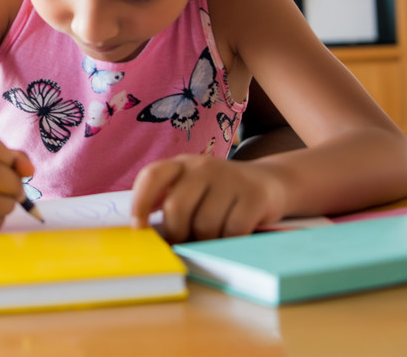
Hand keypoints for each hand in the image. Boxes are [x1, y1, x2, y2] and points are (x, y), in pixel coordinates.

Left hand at [130, 154, 286, 242]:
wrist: (268, 182)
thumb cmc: (218, 194)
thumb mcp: (191, 188)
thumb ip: (169, 202)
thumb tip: (145, 231)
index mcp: (181, 164)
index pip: (152, 176)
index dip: (140, 202)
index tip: (138, 227)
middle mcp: (203, 167)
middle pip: (177, 208)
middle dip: (177, 233)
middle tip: (183, 241)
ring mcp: (230, 179)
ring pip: (205, 225)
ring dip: (205, 241)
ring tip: (212, 236)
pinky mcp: (254, 196)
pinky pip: (232, 231)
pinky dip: (228, 242)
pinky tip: (231, 236)